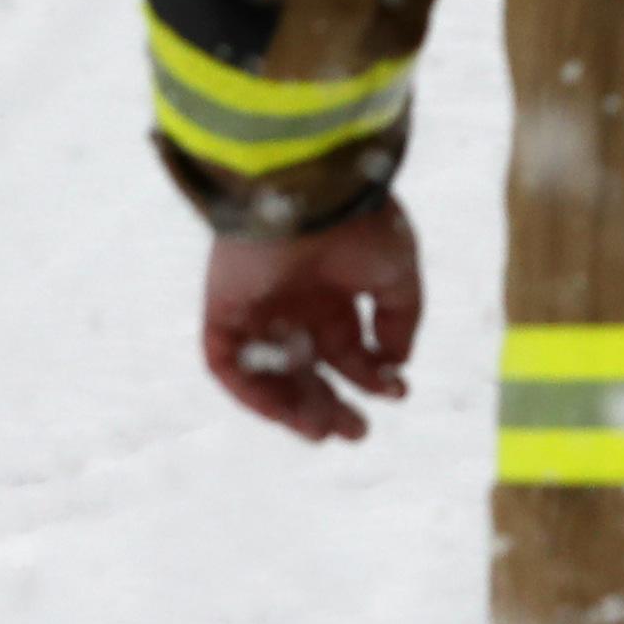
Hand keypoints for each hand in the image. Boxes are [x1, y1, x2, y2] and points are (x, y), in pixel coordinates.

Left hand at [202, 197, 422, 442]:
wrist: (308, 190)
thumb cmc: (359, 223)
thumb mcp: (398, 273)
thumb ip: (402, 319)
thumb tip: (396, 363)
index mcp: (333, 293)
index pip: (349, 349)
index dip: (373, 376)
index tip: (398, 392)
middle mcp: (294, 306)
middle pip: (310, 371)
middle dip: (333, 405)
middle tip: (358, 433)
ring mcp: (256, 311)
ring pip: (272, 376)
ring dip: (296, 408)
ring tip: (323, 432)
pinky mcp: (222, 312)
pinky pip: (230, 366)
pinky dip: (254, 392)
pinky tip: (285, 412)